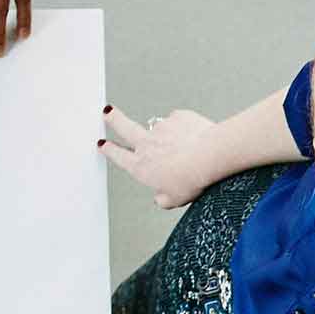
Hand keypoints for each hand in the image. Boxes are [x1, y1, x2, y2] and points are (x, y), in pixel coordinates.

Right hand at [97, 106, 228, 209]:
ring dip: (165, 133)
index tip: (103, 144)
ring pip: (157, 127)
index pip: (118, 156)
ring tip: (179, 143)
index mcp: (141, 167)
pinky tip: (192, 136)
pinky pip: (177, 121)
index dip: (109, 150)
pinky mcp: (177, 117)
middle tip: (107, 114)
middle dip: (113, 120)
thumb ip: (163, 199)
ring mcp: (161, 129)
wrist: (211, 156)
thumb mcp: (175, 199)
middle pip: (123, 128)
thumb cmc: (193, 178)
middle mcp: (146, 145)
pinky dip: (183, 128)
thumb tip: (160, 199)